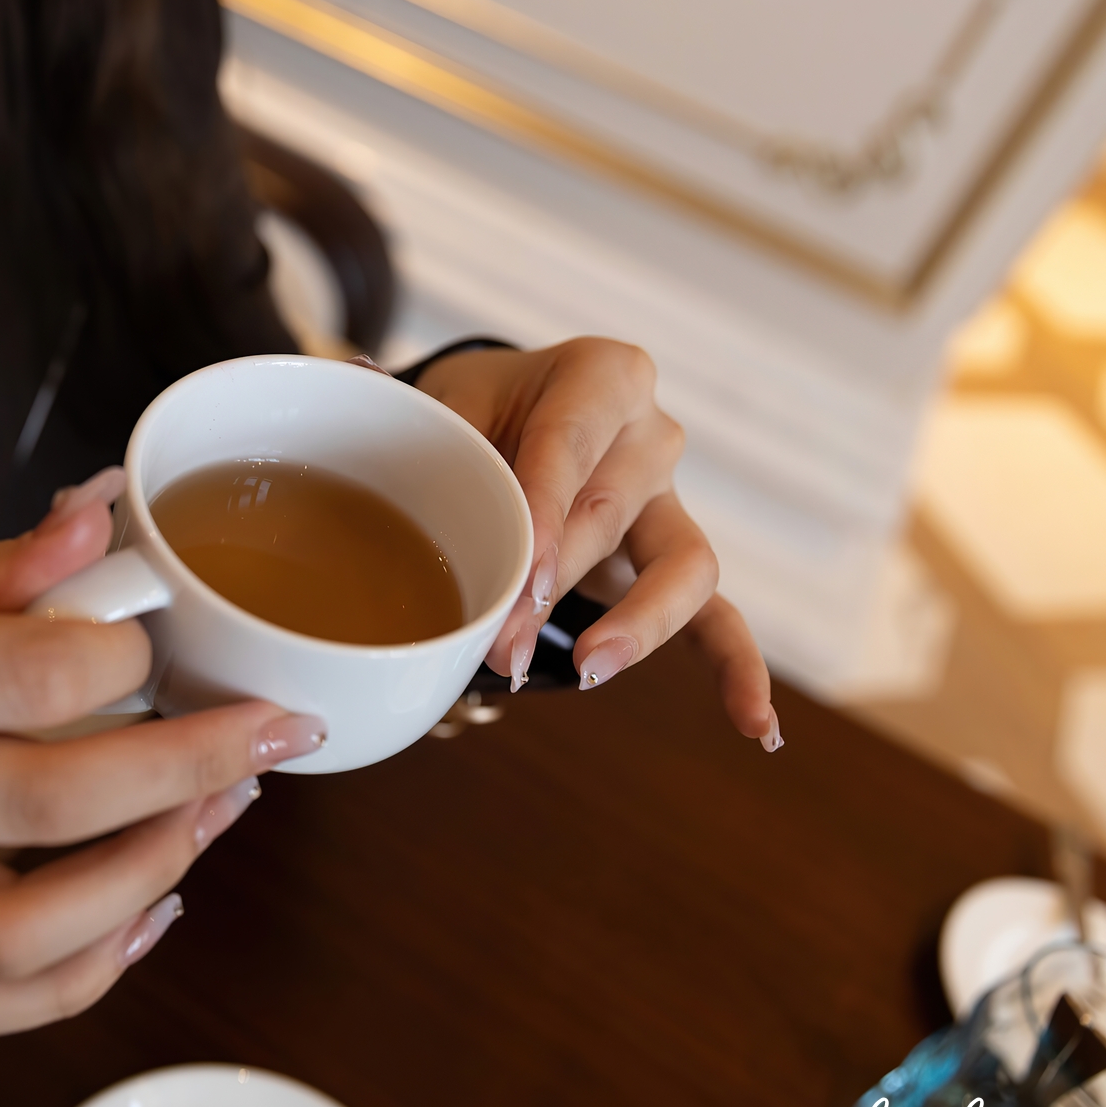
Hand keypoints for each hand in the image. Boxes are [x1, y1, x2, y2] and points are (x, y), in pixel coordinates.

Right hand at [0, 469, 327, 1041]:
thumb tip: (108, 529)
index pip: (17, 676)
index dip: (122, 655)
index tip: (162, 637)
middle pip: (43, 804)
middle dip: (190, 767)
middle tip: (270, 729)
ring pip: (18, 936)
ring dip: (148, 877)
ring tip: (217, 812)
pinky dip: (77, 979)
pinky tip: (147, 911)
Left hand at [416, 340, 781, 750]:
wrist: (511, 416)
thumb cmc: (478, 410)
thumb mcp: (447, 401)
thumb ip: (414, 413)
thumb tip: (349, 376)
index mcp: (603, 377)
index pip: (569, 449)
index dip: (542, 518)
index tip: (516, 585)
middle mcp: (650, 435)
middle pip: (610, 518)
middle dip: (554, 591)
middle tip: (498, 651)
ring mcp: (670, 502)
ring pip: (684, 566)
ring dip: (638, 625)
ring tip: (590, 668)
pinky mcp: (675, 558)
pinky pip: (718, 616)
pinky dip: (735, 669)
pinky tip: (755, 730)